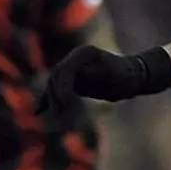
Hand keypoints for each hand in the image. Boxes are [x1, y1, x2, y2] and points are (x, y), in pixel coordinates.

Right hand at [35, 45, 163, 119]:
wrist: (132, 76)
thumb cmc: (126, 76)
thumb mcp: (115, 75)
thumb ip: (98, 73)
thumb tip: (84, 73)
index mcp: (84, 54)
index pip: (65, 70)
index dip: (63, 87)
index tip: (67, 104)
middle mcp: (75, 58)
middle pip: (56, 76)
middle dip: (55, 95)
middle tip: (59, 114)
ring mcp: (72, 67)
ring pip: (54, 83)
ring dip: (51, 99)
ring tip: (54, 116)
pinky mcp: (73, 79)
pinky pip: (57, 88)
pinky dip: (48, 99)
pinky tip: (39, 111)